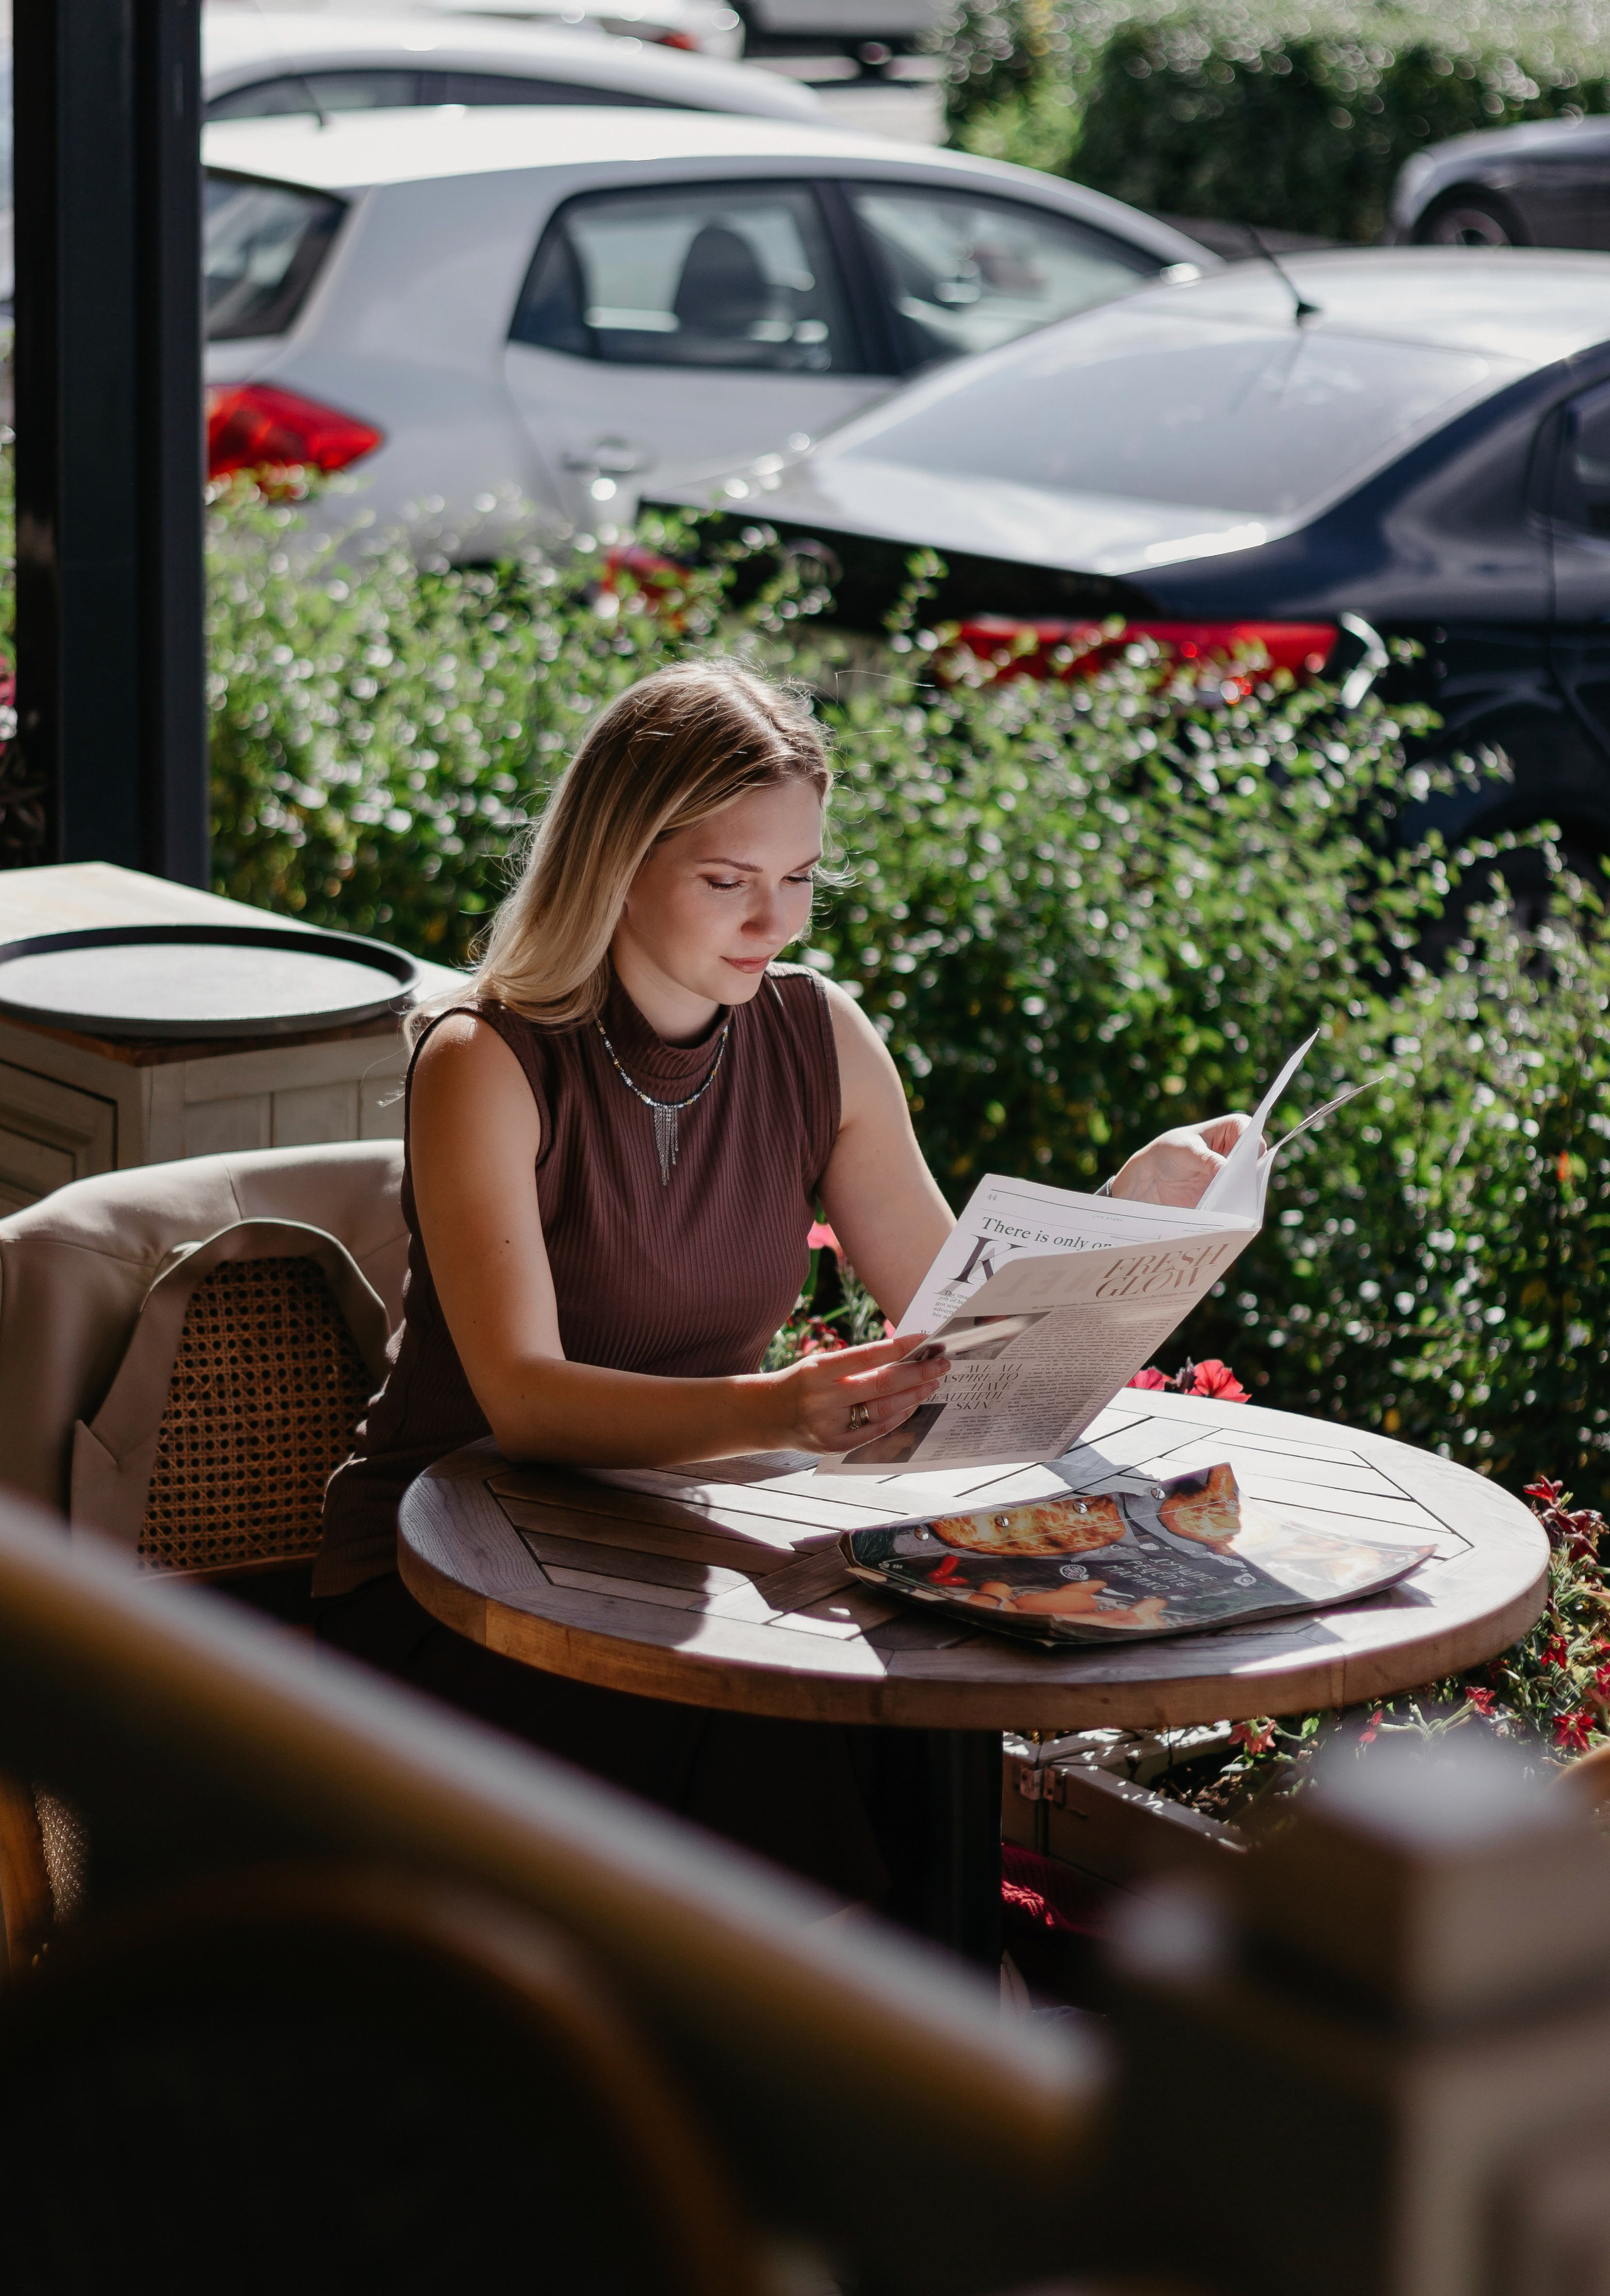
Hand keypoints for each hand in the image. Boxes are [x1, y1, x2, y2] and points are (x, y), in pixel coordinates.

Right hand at [757, 1331, 947, 1454]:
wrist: (765, 1416)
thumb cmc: (799, 1384)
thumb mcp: (818, 1365)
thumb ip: (854, 1364)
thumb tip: (901, 1357)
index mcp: (817, 1371)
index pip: (866, 1356)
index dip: (899, 1347)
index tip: (924, 1338)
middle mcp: (823, 1399)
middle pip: (881, 1384)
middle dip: (917, 1373)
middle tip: (941, 1363)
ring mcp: (830, 1425)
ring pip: (883, 1409)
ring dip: (913, 1395)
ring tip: (932, 1382)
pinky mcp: (835, 1446)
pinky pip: (875, 1431)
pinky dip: (897, 1416)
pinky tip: (912, 1404)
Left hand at [1110, 1113, 1252, 1207]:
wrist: (1151, 1177)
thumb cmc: (1168, 1151)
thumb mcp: (1186, 1151)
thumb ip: (1205, 1159)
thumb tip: (1225, 1169)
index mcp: (1231, 1128)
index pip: (1251, 1132)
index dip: (1252, 1144)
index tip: (1246, 1158)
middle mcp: (1238, 1150)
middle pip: (1255, 1159)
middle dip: (1249, 1169)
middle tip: (1239, 1181)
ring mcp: (1234, 1172)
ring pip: (1249, 1180)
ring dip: (1242, 1188)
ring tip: (1229, 1196)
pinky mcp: (1228, 1191)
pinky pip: (1237, 1198)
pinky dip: (1233, 1202)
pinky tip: (1224, 1207)